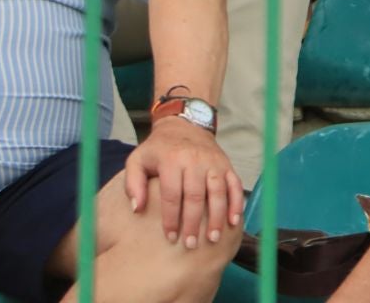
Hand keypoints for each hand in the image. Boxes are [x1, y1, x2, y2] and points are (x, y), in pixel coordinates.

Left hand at [125, 116, 242, 248]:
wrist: (185, 125)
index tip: (170, 237)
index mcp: (171, 159)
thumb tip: (138, 209)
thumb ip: (133, 184)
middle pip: (196, 195)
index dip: (171, 218)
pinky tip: (234, 221)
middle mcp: (195, 159)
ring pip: (218, 192)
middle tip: (190, 244)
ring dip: (217, 217)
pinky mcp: (226, 164)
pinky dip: (236, 203)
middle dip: (194, 222)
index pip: (172, 194)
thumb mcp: (137, 160)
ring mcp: (214, 162)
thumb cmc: (158, 149)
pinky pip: (235, 184)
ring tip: (212, 238)